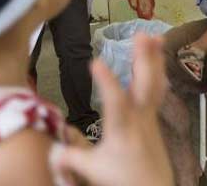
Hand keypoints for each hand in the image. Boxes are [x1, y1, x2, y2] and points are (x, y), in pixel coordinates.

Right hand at [51, 34, 172, 185]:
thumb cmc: (124, 180)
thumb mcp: (93, 170)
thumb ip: (70, 156)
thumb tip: (49, 147)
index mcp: (122, 130)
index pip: (115, 102)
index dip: (106, 81)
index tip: (95, 60)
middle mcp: (139, 119)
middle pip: (144, 85)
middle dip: (143, 59)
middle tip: (141, 35)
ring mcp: (149, 116)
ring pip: (154, 83)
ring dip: (154, 58)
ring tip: (155, 35)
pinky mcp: (153, 116)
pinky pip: (157, 88)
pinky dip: (157, 69)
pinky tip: (157, 55)